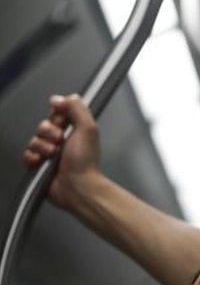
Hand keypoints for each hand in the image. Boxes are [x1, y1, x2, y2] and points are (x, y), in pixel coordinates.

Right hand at [22, 94, 102, 209]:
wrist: (78, 186)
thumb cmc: (85, 161)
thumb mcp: (87, 128)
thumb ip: (77, 108)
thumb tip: (62, 97)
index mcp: (75, 130)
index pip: (58, 113)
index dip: (57, 115)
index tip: (62, 121)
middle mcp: (62, 140)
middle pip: (43, 125)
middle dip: (49, 132)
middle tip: (60, 141)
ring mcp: (50, 153)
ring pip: (34, 139)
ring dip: (42, 146)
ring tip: (54, 155)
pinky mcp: (39, 165)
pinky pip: (26, 154)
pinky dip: (33, 157)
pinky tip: (42, 162)